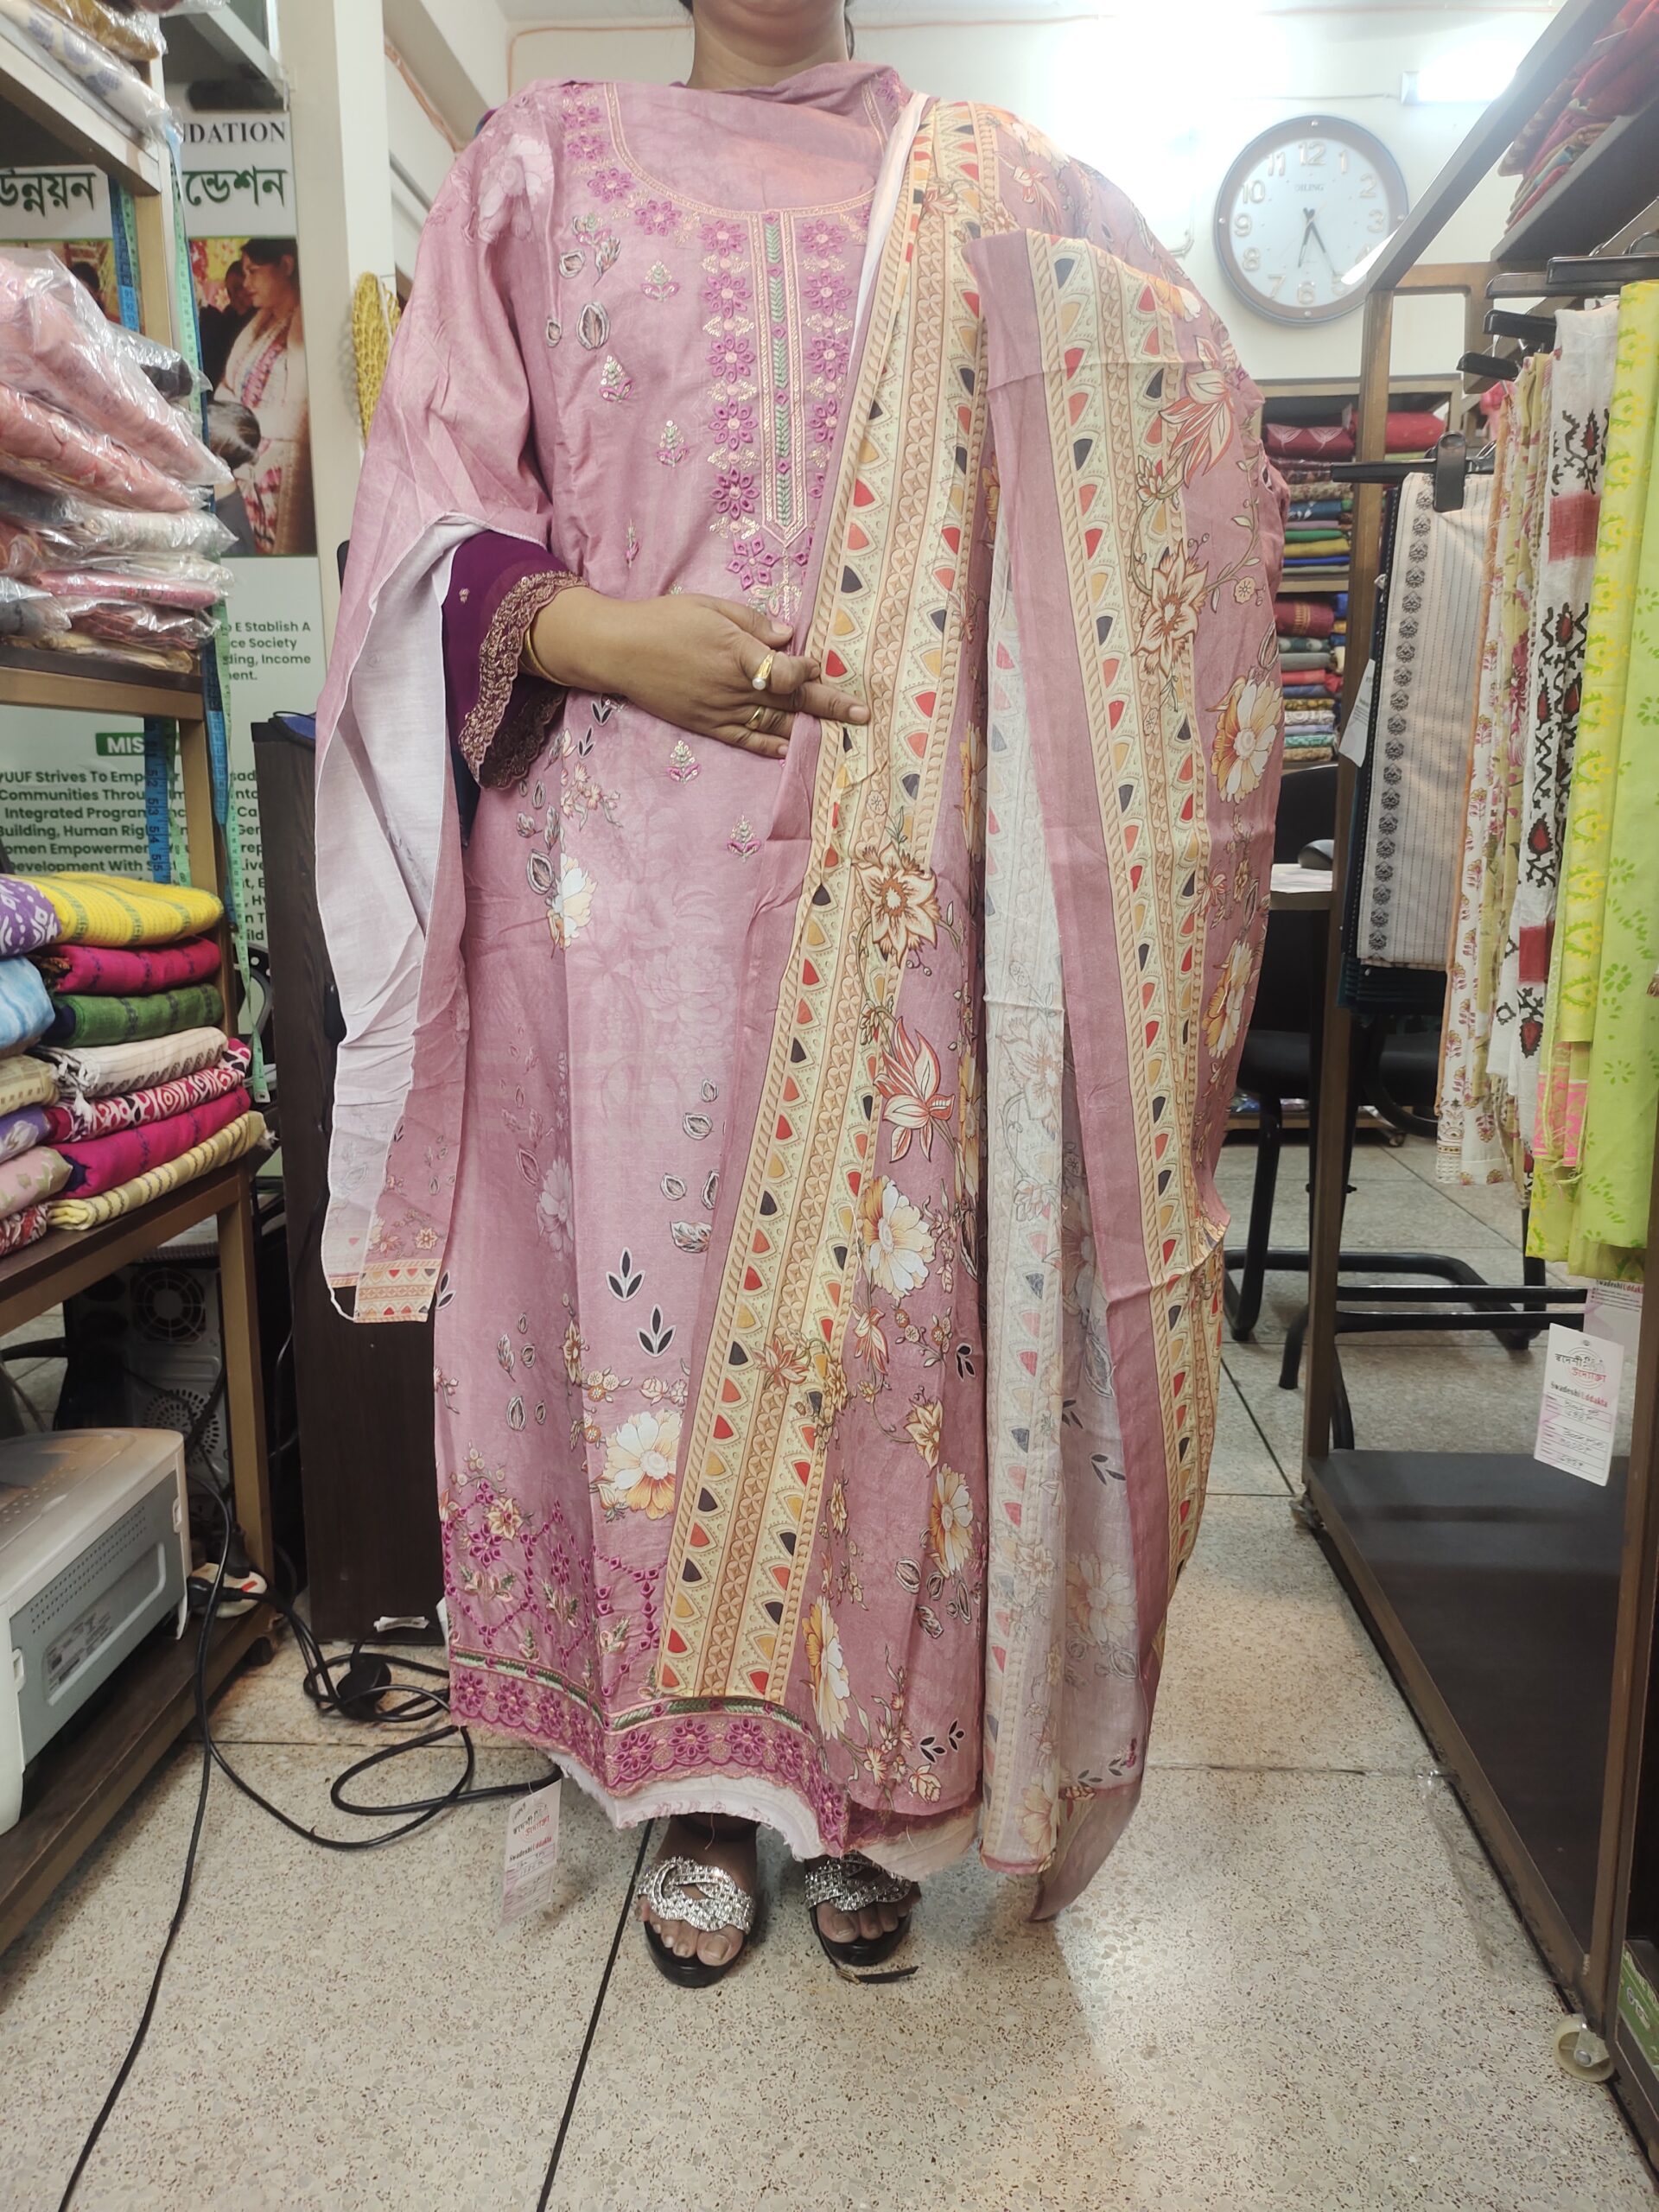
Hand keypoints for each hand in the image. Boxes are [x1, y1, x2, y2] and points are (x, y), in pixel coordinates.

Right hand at [527, 588, 869, 759]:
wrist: (619, 650)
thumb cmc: (665, 619)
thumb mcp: (710, 607)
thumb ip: (752, 623)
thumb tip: (790, 637)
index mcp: (736, 652)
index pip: (786, 670)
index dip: (806, 669)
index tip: (816, 664)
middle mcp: (732, 686)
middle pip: (790, 699)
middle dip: (830, 705)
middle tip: (863, 714)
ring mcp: (719, 710)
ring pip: (773, 721)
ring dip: (807, 726)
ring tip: (839, 729)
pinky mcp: (705, 724)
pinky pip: (744, 739)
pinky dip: (769, 744)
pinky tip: (790, 746)